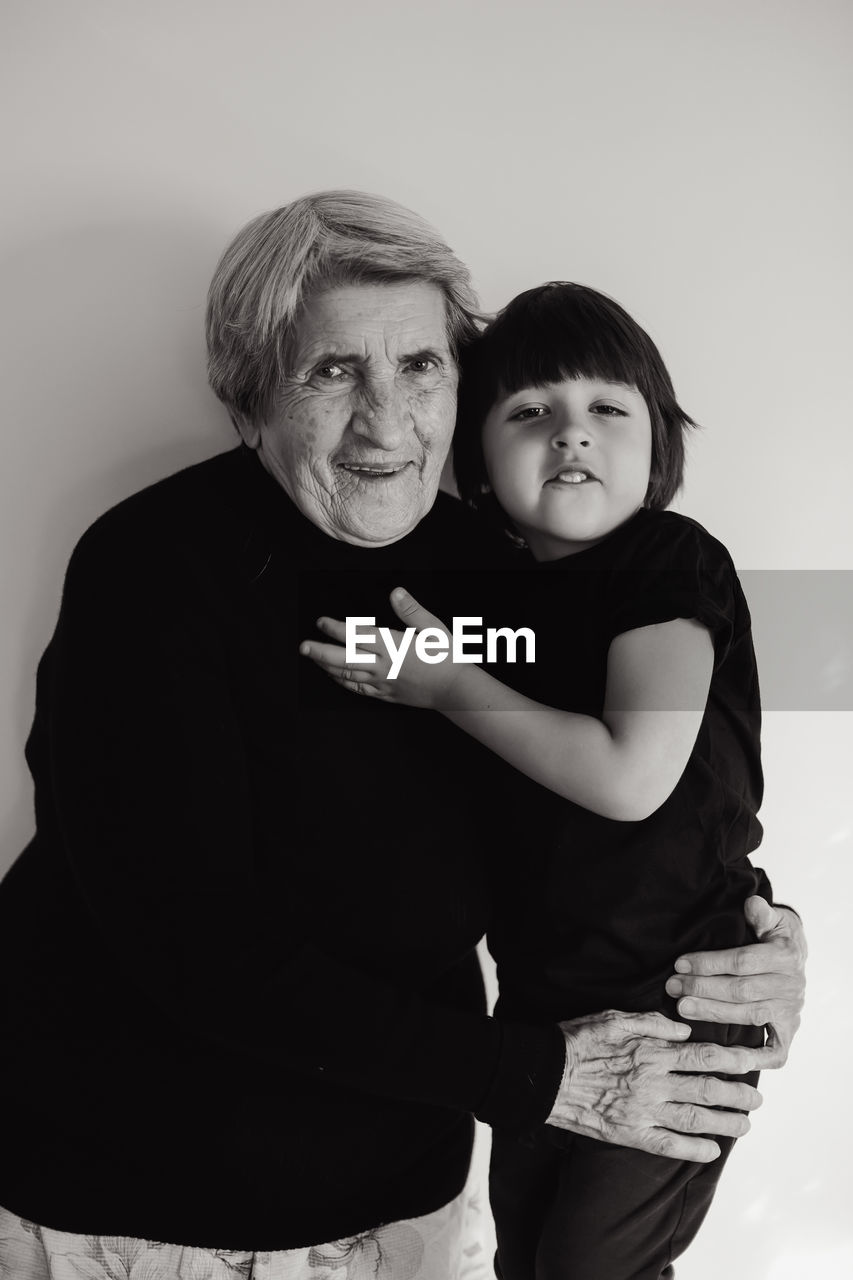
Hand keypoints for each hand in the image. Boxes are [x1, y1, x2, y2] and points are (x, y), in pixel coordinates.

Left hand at [299, 588, 458, 708]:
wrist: (455, 689)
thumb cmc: (446, 657)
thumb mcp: (432, 628)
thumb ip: (411, 611)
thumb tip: (395, 593)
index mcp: (393, 645)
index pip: (358, 635)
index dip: (336, 629)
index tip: (321, 622)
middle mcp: (383, 665)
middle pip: (345, 658)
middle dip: (321, 651)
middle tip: (303, 646)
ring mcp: (383, 682)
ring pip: (348, 675)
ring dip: (327, 666)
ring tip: (312, 658)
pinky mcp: (386, 694)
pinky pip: (358, 689)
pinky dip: (342, 682)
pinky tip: (334, 677)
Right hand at [548, 1010, 762, 1161]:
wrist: (546, 1074)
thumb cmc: (579, 1041)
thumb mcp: (615, 1018)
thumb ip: (653, 1023)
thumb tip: (685, 1028)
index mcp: (652, 1052)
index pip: (703, 1056)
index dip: (733, 1060)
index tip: (752, 1061)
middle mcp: (653, 1083)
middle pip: (707, 1089)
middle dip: (738, 1094)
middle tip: (757, 1098)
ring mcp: (643, 1111)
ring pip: (695, 1119)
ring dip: (725, 1123)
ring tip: (744, 1125)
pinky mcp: (630, 1133)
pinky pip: (669, 1144)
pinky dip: (693, 1149)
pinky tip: (712, 1151)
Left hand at [665, 897, 805, 1067]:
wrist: (797, 956)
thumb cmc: (776, 935)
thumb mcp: (774, 918)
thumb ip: (762, 913)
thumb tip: (752, 904)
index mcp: (786, 956)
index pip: (743, 962)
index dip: (710, 963)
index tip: (680, 963)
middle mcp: (792, 986)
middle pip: (741, 990)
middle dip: (703, 988)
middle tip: (673, 986)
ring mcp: (791, 1011)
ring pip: (748, 1015)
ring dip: (712, 1012)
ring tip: (682, 1006)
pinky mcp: (788, 1031)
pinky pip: (774, 1051)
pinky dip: (752, 1056)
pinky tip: (723, 1053)